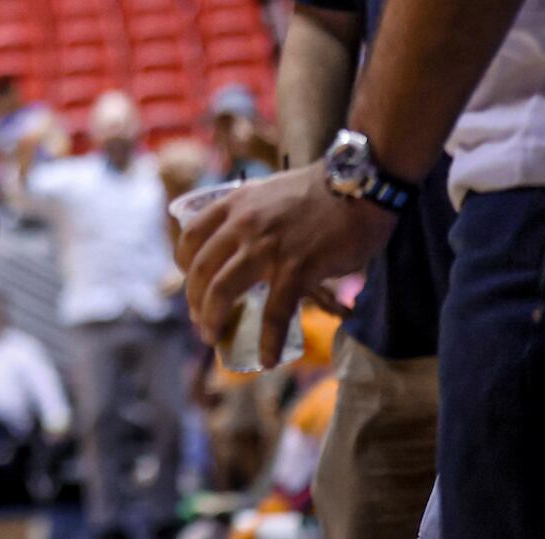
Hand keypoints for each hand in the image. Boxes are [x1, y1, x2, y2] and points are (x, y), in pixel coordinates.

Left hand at [177, 163, 391, 356]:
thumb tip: (249, 243)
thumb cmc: (322, 191)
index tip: (191, 282)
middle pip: (199, 270)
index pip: (191, 236)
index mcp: (234, 203)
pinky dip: (268, 341)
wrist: (361, 185)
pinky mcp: (297, 269)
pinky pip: (274, 313)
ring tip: (214, 338)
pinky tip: (268, 358)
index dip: (183, 264)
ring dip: (213, 320)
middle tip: (200, 320)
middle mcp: (242, 224)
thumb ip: (254, 214)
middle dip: (194, 301)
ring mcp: (266, 247)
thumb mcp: (271, 192)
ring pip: (222, 291)